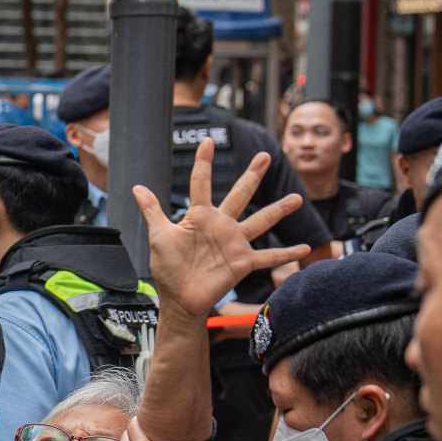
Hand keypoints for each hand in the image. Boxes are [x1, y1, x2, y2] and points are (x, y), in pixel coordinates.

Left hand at [134, 140, 307, 318]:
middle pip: (240, 194)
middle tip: (265, 155)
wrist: (179, 299)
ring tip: (297, 197)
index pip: (202, 183)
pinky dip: (286, 253)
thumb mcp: (158, 236)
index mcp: (200, 216)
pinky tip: (305, 247)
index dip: (204, 162)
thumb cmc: (168, 268)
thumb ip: (152, 211)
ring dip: (278, 209)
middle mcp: (221, 225)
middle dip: (252, 175)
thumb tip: (137, 187)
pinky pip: (268, 257)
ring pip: (260, 221)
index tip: (207, 141)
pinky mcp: (242, 263)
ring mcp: (234, 243)